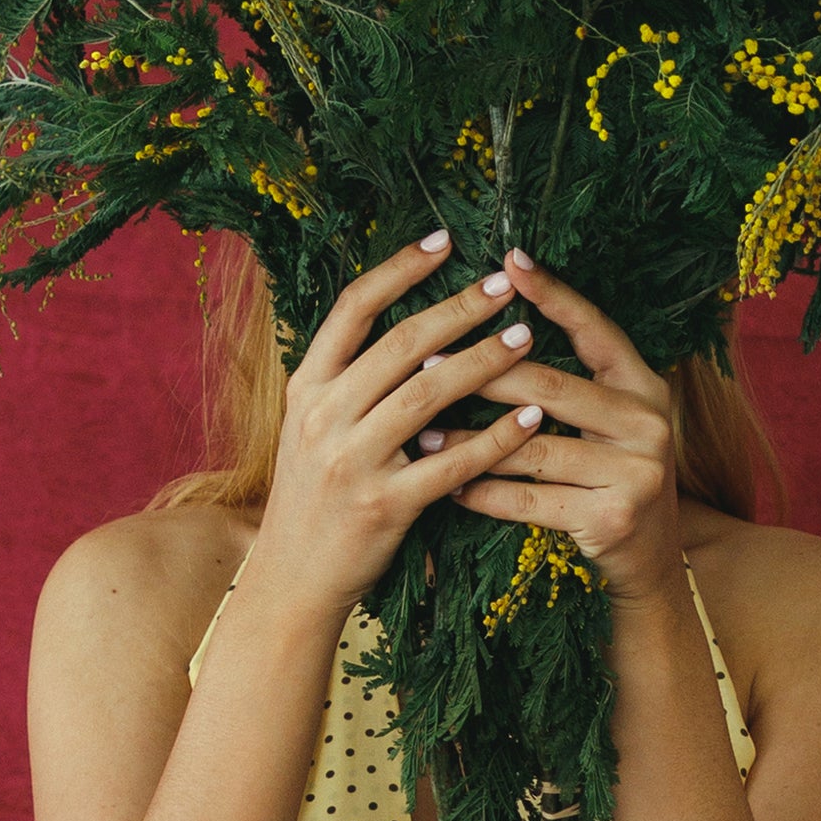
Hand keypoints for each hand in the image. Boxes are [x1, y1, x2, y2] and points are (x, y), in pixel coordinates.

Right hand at [240, 234, 564, 627]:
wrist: (290, 579)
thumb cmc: (311, 499)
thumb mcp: (309, 428)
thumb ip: (345, 381)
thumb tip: (404, 330)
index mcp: (305, 387)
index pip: (353, 309)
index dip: (400, 269)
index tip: (444, 241)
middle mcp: (323, 416)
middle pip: (400, 344)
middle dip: (458, 308)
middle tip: (505, 284)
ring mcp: (351, 461)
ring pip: (428, 395)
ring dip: (484, 361)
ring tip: (526, 336)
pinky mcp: (383, 506)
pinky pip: (451, 462)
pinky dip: (494, 438)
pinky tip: (529, 418)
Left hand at [452, 253, 687, 604]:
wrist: (653, 560)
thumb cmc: (611, 477)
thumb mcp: (610, 423)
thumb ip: (574, 381)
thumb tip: (495, 329)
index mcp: (645, 386)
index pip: (595, 330)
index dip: (553, 294)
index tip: (509, 259)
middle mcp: (649, 422)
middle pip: (551, 387)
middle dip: (482, 373)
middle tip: (425, 360)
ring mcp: (637, 473)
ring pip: (534, 447)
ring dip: (470, 440)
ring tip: (423, 432)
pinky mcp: (613, 520)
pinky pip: (530, 500)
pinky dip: (485, 493)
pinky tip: (450, 486)